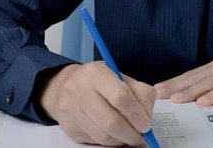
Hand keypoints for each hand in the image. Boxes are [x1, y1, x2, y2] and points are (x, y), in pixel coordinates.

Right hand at [38, 62, 156, 145]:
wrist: (65, 86)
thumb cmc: (100, 82)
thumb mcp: (120, 77)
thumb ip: (139, 93)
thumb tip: (147, 117)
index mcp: (96, 73)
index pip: (121, 96)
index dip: (137, 114)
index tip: (146, 124)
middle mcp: (79, 90)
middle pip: (111, 122)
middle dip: (131, 133)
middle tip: (141, 136)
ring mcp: (71, 110)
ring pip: (104, 136)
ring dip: (122, 140)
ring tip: (129, 135)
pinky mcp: (70, 127)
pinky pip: (96, 141)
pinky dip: (110, 142)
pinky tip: (115, 134)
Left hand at [154, 47, 212, 106]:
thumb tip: (209, 96)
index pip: (196, 74)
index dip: (177, 81)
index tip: (161, 88)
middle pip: (197, 77)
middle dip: (176, 85)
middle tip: (157, 93)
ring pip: (209, 82)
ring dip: (190, 91)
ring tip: (174, 99)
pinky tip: (204, 102)